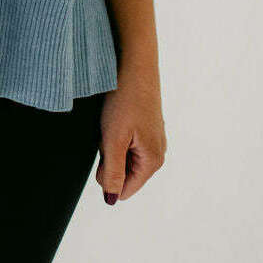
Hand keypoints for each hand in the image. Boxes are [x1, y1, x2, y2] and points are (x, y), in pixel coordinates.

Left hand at [95, 65, 166, 202]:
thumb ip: (112, 172)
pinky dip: (114, 131)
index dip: (106, 175)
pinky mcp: (145, 125)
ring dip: (110, 143)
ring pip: (121, 154)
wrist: (134, 63)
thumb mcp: (113, 139)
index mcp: (153, 161)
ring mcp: (152, 138)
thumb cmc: (124, 99)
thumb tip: (111, 199)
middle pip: (122, 172)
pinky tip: (115, 114)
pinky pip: (124, 140)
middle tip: (108, 132)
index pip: (125, 189)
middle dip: (108, 158)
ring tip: (112, 121)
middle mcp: (157, 153)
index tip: (105, 150)